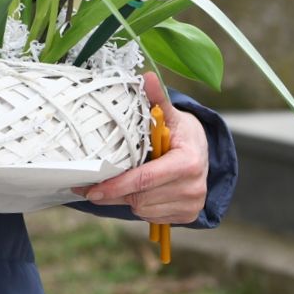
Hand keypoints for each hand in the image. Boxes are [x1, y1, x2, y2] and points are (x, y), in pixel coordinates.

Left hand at [73, 74, 208, 224]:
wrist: (203, 152)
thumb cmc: (180, 132)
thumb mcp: (170, 114)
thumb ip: (157, 98)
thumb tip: (147, 76)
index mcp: (188, 162)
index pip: (145, 179)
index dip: (116, 184)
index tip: (91, 188)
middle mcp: (194, 187)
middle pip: (140, 197)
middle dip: (115, 192)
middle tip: (91, 186)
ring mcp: (193, 204)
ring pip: (142, 209)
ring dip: (127, 198)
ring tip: (123, 182)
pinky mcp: (188, 216)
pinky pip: (151, 217)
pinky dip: (140, 205)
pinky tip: (140, 191)